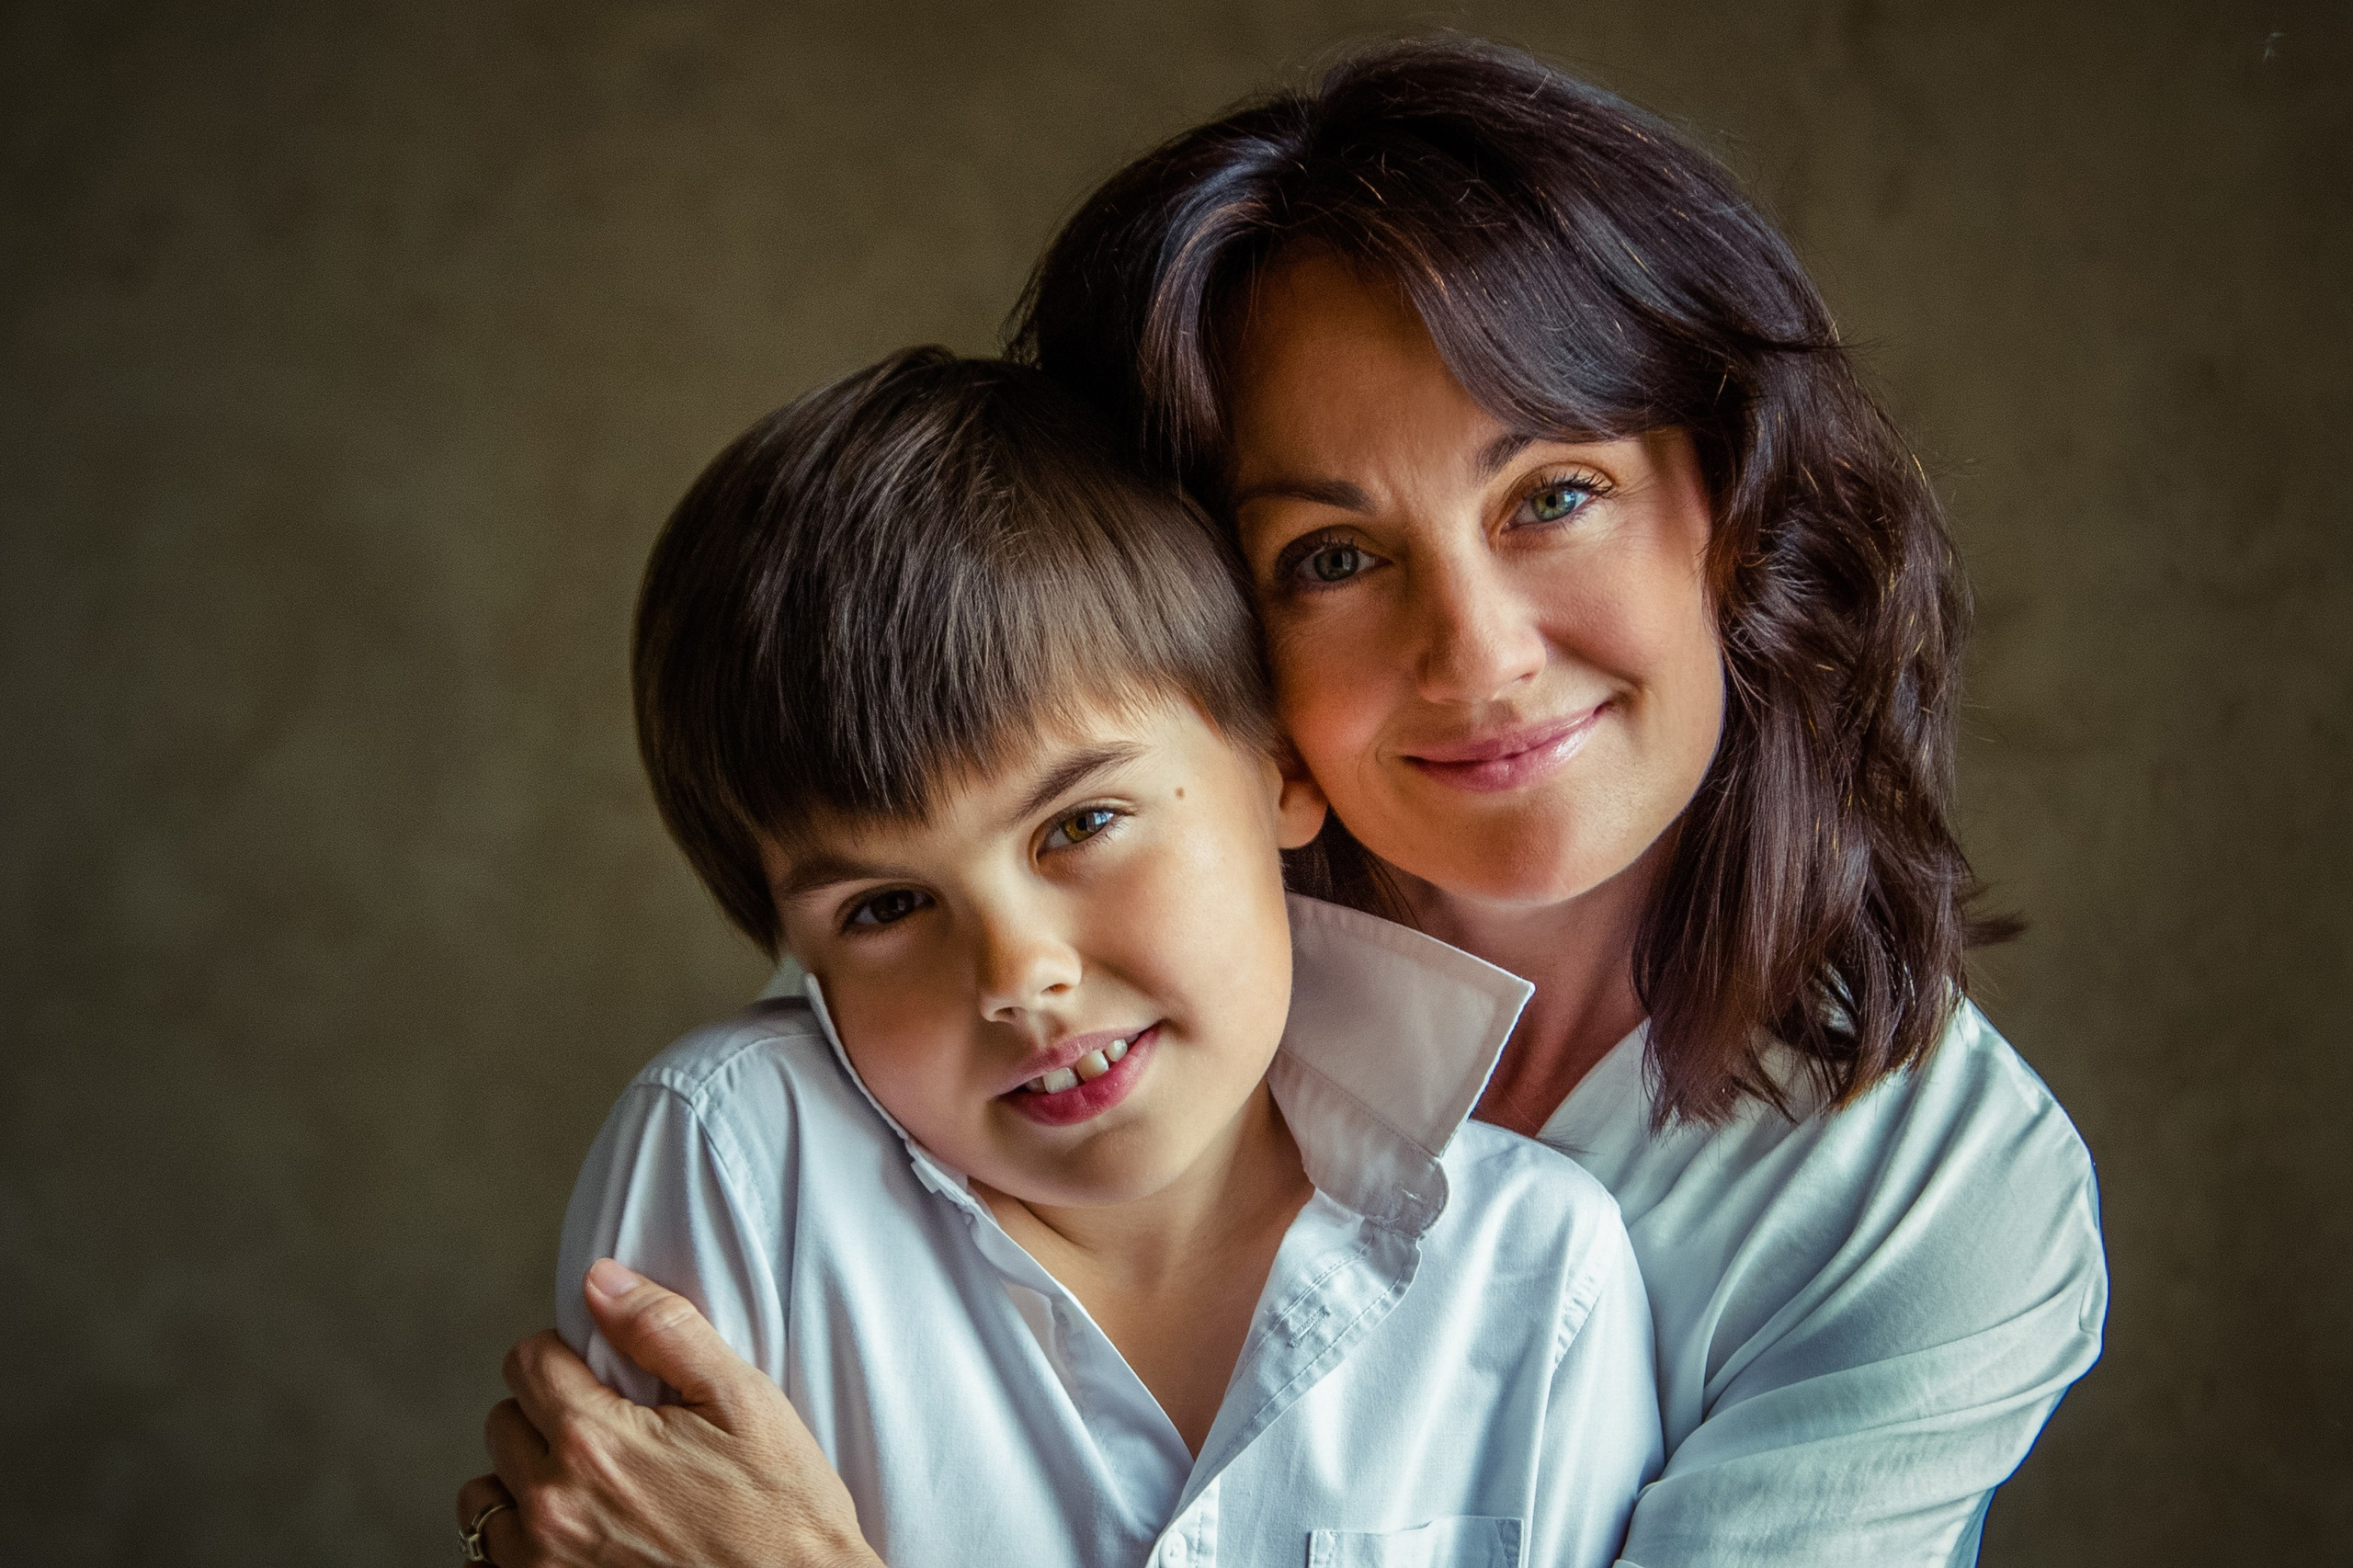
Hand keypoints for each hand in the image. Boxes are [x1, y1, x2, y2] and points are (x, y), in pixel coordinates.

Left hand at [455, 1259, 880, 1567]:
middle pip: (501, 1422)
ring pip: (482, 1498)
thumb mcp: (742, 1400)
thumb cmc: (781, 1509)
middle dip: (545, 1411)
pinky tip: (567, 1536)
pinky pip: (486, 1565)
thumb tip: (599, 1281)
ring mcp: (544, 1565)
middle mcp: (553, 1506)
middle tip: (607, 1426)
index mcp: (596, 1441)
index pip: (526, 1362)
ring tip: (583, 1483)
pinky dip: (512, 1546)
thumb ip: (663, 1330)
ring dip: (522, 1480)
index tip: (604, 1371)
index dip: (566, 1353)